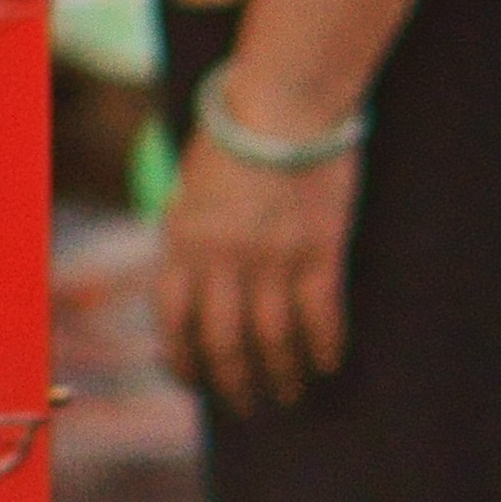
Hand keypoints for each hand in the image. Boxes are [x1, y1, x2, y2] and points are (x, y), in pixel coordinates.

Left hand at [154, 110, 358, 416]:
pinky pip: (320, 317)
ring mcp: (272, 258)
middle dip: (235, 385)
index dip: (185, 365)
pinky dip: (322, 347)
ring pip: (273, 341)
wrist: (285, 99)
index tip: (197, 383)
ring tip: (290, 390)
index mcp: (183, 241)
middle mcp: (223, 258)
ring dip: (282, 374)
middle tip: (248, 402)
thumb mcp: (190, 189)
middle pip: (225, 345)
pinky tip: (326, 362)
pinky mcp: (318, 251)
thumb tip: (189, 294)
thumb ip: (187, 240)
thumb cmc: (236, 137)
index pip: (174, 325)